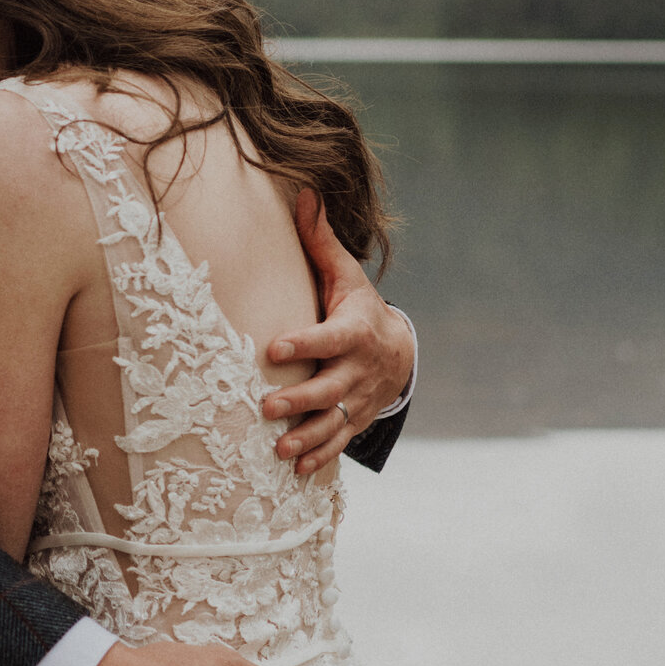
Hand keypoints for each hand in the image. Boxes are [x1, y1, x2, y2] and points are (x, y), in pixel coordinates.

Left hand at [261, 191, 414, 474]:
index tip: (273, 347)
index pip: (327, 338)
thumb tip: (302, 194)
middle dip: (299, 399)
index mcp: (353, 331)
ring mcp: (358, 399)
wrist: (398, 351)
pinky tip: (296, 471)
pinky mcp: (355, 418)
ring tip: (279, 448)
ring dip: (307, 437)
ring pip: (333, 421)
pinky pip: (339, 442)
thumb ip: (320, 242)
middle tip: (266, 406)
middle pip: (328, 388)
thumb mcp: (345, 275)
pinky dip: (320, 457)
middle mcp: (358, 369)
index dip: (303, 343)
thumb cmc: (357, 306)